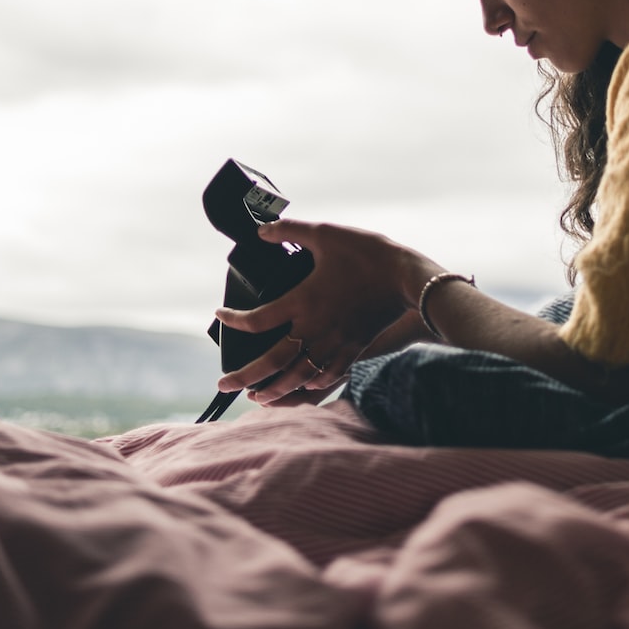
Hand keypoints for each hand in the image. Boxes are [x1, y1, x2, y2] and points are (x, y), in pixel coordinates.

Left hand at [214, 219, 440, 404]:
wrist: (407, 278)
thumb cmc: (367, 254)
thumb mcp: (325, 234)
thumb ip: (290, 230)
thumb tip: (262, 231)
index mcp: (301, 301)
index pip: (256, 320)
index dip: (233, 321)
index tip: (220, 317)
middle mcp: (314, 329)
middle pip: (271, 362)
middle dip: (244, 377)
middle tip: (224, 385)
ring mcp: (335, 344)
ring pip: (297, 377)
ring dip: (274, 390)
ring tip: (257, 397)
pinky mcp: (354, 350)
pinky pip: (327, 377)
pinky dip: (309, 387)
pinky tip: (302, 389)